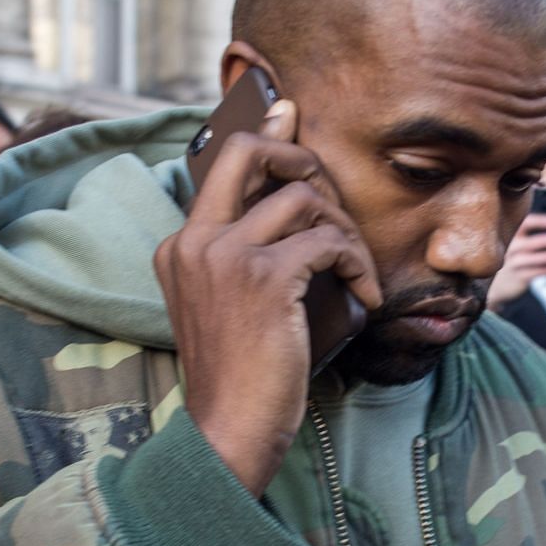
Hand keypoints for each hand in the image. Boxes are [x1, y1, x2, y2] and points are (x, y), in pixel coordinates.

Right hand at [154, 101, 381, 495]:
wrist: (229, 430)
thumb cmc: (241, 377)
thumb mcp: (233, 308)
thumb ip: (250, 257)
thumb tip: (299, 210)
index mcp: (180, 246)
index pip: (222, 167)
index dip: (264, 138)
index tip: (287, 115)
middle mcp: (194, 241)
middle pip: (245, 151)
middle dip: (297, 156)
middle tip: (329, 193)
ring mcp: (224, 255)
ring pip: (301, 198)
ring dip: (343, 228)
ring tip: (354, 268)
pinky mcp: (264, 277)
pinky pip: (328, 241)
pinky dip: (356, 263)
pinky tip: (365, 294)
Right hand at [487, 212, 545, 306]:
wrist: (500, 284)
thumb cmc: (516, 260)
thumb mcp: (519, 246)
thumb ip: (534, 238)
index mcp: (513, 236)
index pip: (525, 224)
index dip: (539, 221)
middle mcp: (511, 248)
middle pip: (534, 242)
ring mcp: (513, 263)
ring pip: (535, 258)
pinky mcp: (518, 277)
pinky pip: (536, 272)